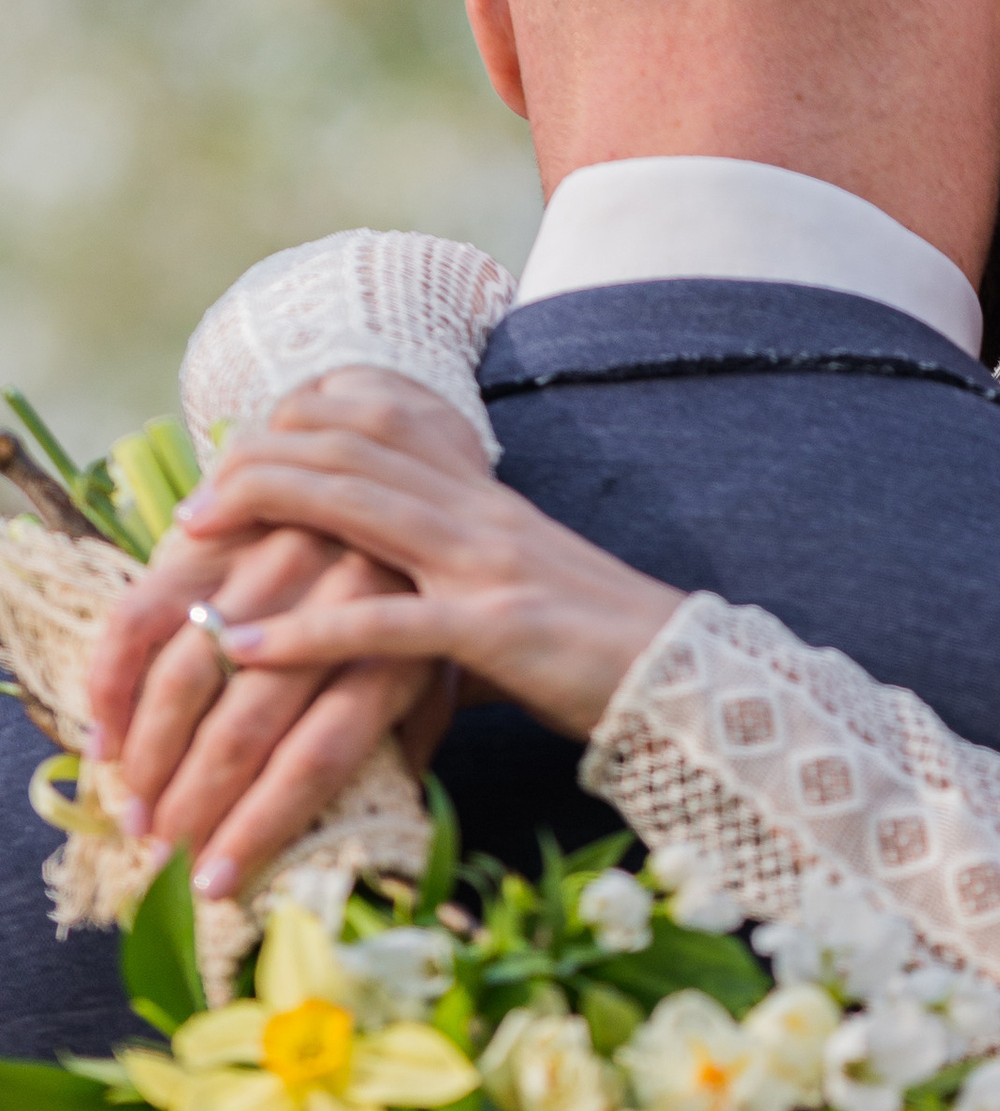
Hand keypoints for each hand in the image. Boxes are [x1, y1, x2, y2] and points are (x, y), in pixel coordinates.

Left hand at [93, 373, 682, 898]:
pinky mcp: (496, 631)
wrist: (694, 684)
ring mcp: (488, 566)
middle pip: (348, 450)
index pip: (377, 425)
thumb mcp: (513, 604)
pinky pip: (382, 625)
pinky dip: (303, 634)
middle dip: (257, 462)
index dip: (296, 428)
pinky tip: (244, 646)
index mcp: (484, 500)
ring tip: (197, 538)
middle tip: (195, 504)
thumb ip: (443, 605)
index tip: (237, 464)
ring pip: (356, 507)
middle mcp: (480, 514)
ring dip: (263, 512)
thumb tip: (377, 650)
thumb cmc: (602, 657)